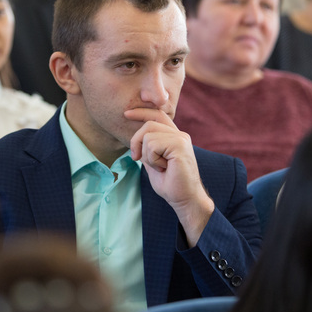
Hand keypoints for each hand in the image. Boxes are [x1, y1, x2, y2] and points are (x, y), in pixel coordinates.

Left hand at [125, 108, 214, 245]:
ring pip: (148, 136)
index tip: (127, 114)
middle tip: (136, 158)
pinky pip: (153, 145)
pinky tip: (163, 168)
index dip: (141, 112)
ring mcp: (181, 139)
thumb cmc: (170, 184)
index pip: (157, 115)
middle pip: (149, 123)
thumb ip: (147, 149)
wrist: (185, 199)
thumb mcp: (153, 163)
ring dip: (147, 155)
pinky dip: (152, 159)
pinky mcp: (180, 146)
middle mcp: (179, 135)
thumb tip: (135, 140)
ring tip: (159, 167)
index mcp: (174, 137)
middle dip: (136, 141)